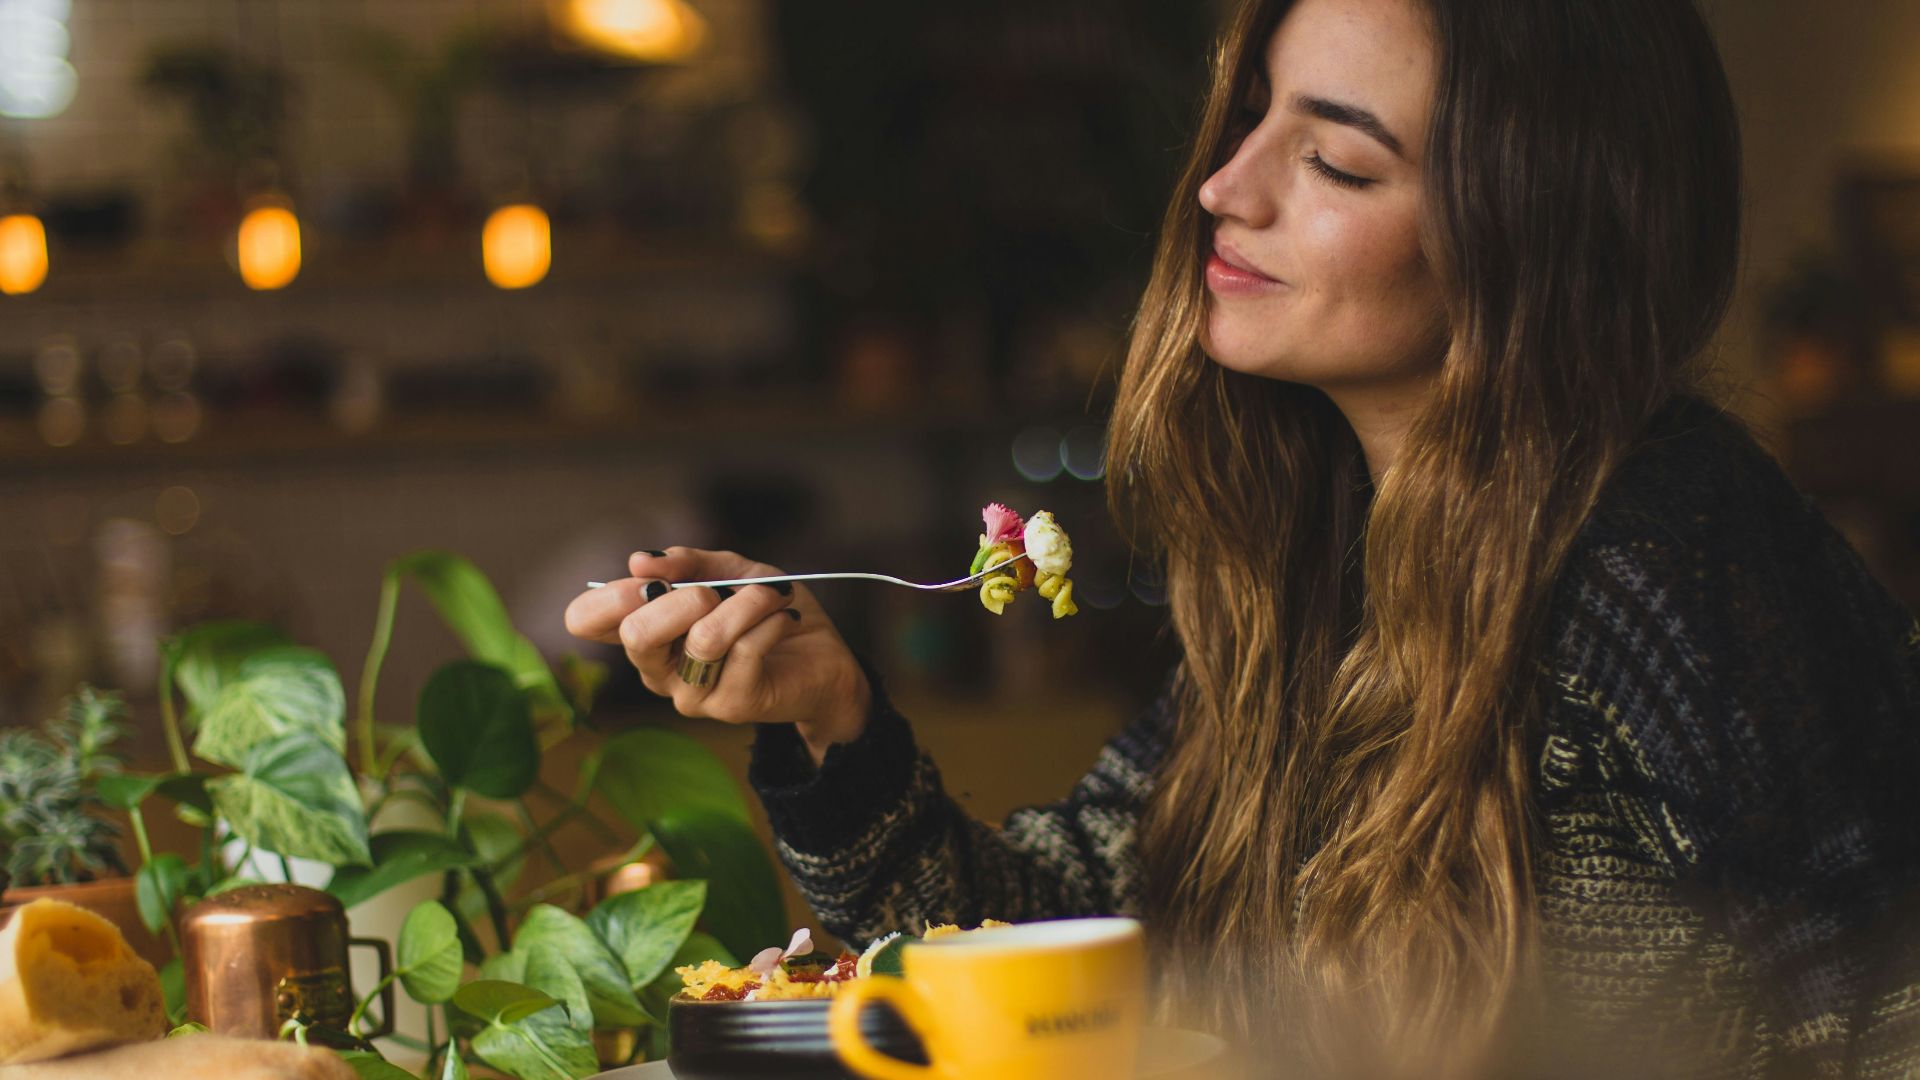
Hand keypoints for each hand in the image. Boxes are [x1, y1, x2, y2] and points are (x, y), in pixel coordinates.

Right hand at [564, 547, 870, 761]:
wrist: (824, 658)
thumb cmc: (766, 612)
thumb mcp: (729, 571)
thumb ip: (687, 562)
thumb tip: (640, 561)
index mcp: (645, 633)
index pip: (584, 620)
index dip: (610, 594)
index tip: (652, 578)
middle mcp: (657, 670)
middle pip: (636, 634)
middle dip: (683, 597)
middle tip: (717, 590)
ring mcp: (691, 694)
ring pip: (704, 638)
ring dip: (746, 603)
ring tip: (772, 594)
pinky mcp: (731, 706)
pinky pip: (746, 650)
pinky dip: (771, 619)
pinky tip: (785, 617)